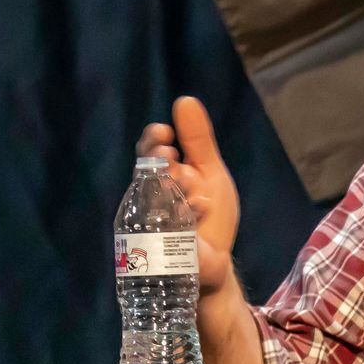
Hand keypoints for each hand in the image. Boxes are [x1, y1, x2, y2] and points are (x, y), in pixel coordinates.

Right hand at [136, 96, 239, 297]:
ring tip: (196, 189)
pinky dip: (184, 215)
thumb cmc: (211, 219)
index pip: (149, 151)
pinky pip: (163, 227)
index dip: (153, 140)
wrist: (218, 263)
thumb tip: (184, 100)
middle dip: (157, 159)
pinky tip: (200, 207)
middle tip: (169, 154)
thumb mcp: (210, 173)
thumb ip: (198, 140)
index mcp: (163, 177)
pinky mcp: (159, 248)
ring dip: (174, 187)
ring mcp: (152, 223)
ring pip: (152, 196)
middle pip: (145, 171)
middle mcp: (152, 198)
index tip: (164, 133)